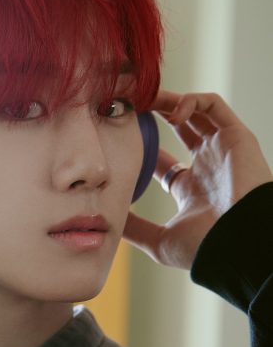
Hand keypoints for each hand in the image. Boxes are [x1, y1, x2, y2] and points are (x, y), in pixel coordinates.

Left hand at [123, 90, 272, 268]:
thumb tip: (107, 221)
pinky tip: (172, 114)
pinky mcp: (236, 136)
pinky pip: (214, 106)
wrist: (238, 241)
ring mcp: (222, 150)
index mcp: (191, 189)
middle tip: (129, 108)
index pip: (162, 160)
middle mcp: (207, 166)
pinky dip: (192, 101)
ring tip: (144, 100)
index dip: (142, 145)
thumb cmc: (204, 246)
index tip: (119, 135)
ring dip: (168, 101)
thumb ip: (135, 229)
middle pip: (179, 130)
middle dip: (154, 115)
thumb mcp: (160, 240)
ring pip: (194, 112)